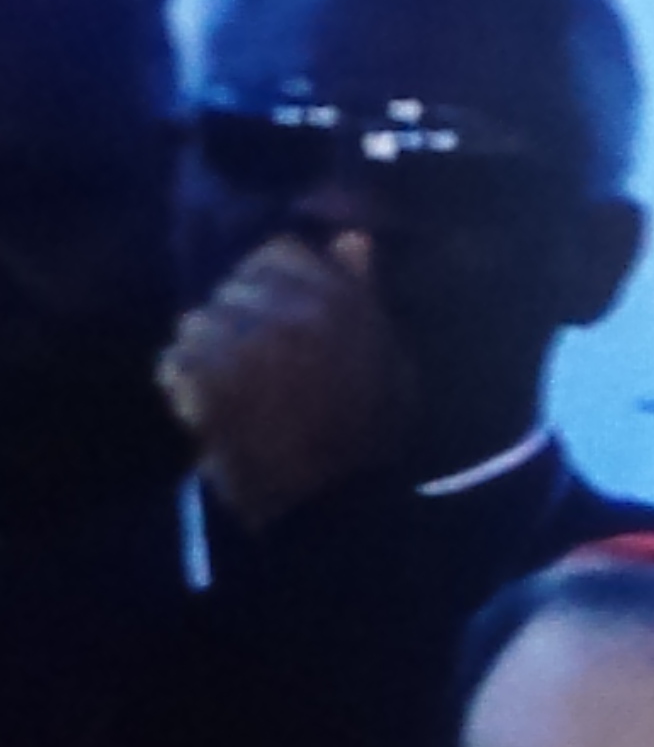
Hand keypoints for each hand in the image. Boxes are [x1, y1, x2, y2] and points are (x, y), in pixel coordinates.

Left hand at [156, 231, 412, 526]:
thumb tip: (351, 238)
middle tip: (261, 373)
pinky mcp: (200, 375)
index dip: (273, 288)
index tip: (283, 325)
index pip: (277, 256)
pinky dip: (185, 388)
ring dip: (207, 357)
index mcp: (337, 301)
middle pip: (232, 290)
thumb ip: (363, 296)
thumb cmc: (366, 436)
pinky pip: (174, 362)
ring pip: (197, 324)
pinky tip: (212, 416)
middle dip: (239, 324)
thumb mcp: (386, 361)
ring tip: (237, 398)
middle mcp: (288, 311)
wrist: (332, 507)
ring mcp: (240, 341)